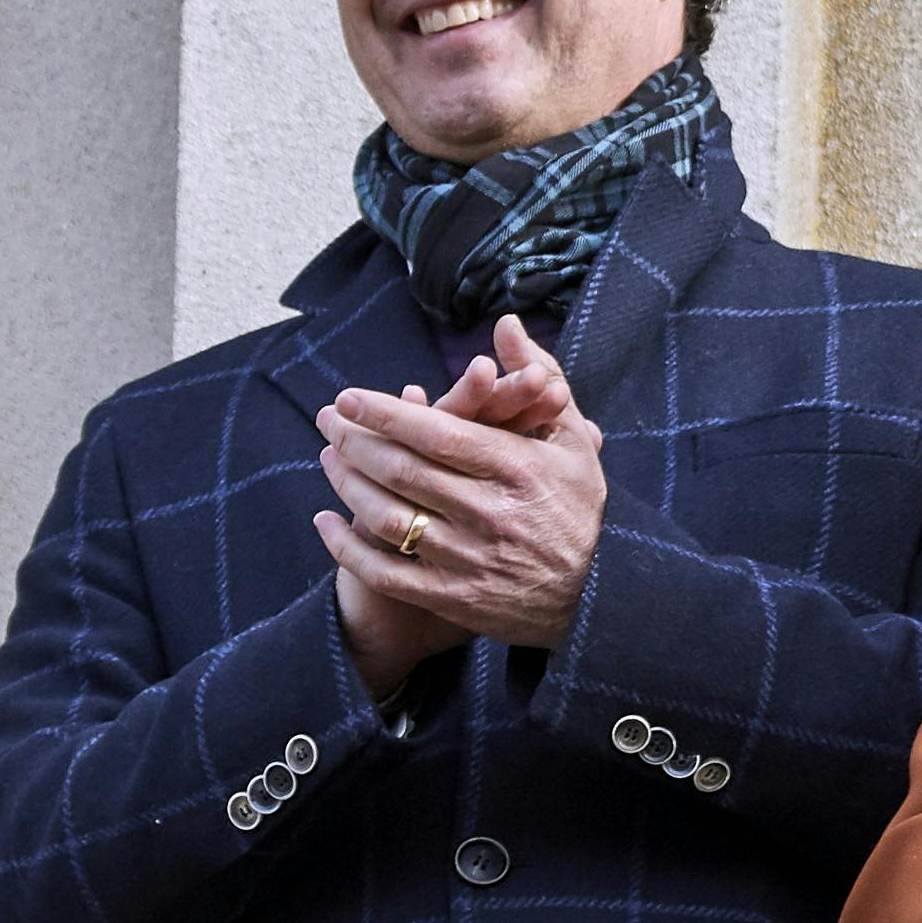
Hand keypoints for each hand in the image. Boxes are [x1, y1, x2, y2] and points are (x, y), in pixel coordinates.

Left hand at [318, 334, 608, 693]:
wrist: (596, 596)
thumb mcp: (570, 438)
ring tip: (329, 458)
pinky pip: (386, 573)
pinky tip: (326, 521)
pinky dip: (347, 547)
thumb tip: (505, 325)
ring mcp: (470, 559)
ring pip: (389, 518)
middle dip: (355, 441)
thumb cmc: (577, 506)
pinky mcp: (454, 598)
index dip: (387, 414)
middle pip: (404, 471)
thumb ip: (538, 377)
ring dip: (348, 485)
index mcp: (520, 469)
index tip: (350, 396)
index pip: (441, 435)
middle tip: (327, 419)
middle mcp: (493, 513)